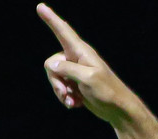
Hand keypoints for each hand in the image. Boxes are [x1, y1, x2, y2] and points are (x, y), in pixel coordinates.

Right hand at [37, 4, 136, 124]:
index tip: (40, 6)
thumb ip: (68, 69)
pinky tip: (76, 104)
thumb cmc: (107, 92)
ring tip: (72, 101)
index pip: (63, 31)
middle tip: (66, 93)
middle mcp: (76, 58)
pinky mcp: (75, 84)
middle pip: (52, 64)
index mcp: (81, 52)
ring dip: (61, 92)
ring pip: (55, 78)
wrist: (118, 110)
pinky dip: (66, 98)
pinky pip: (61, 88)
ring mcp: (75, 72)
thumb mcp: (88, 78)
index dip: (51, 19)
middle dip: (55, 81)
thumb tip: (52, 65)